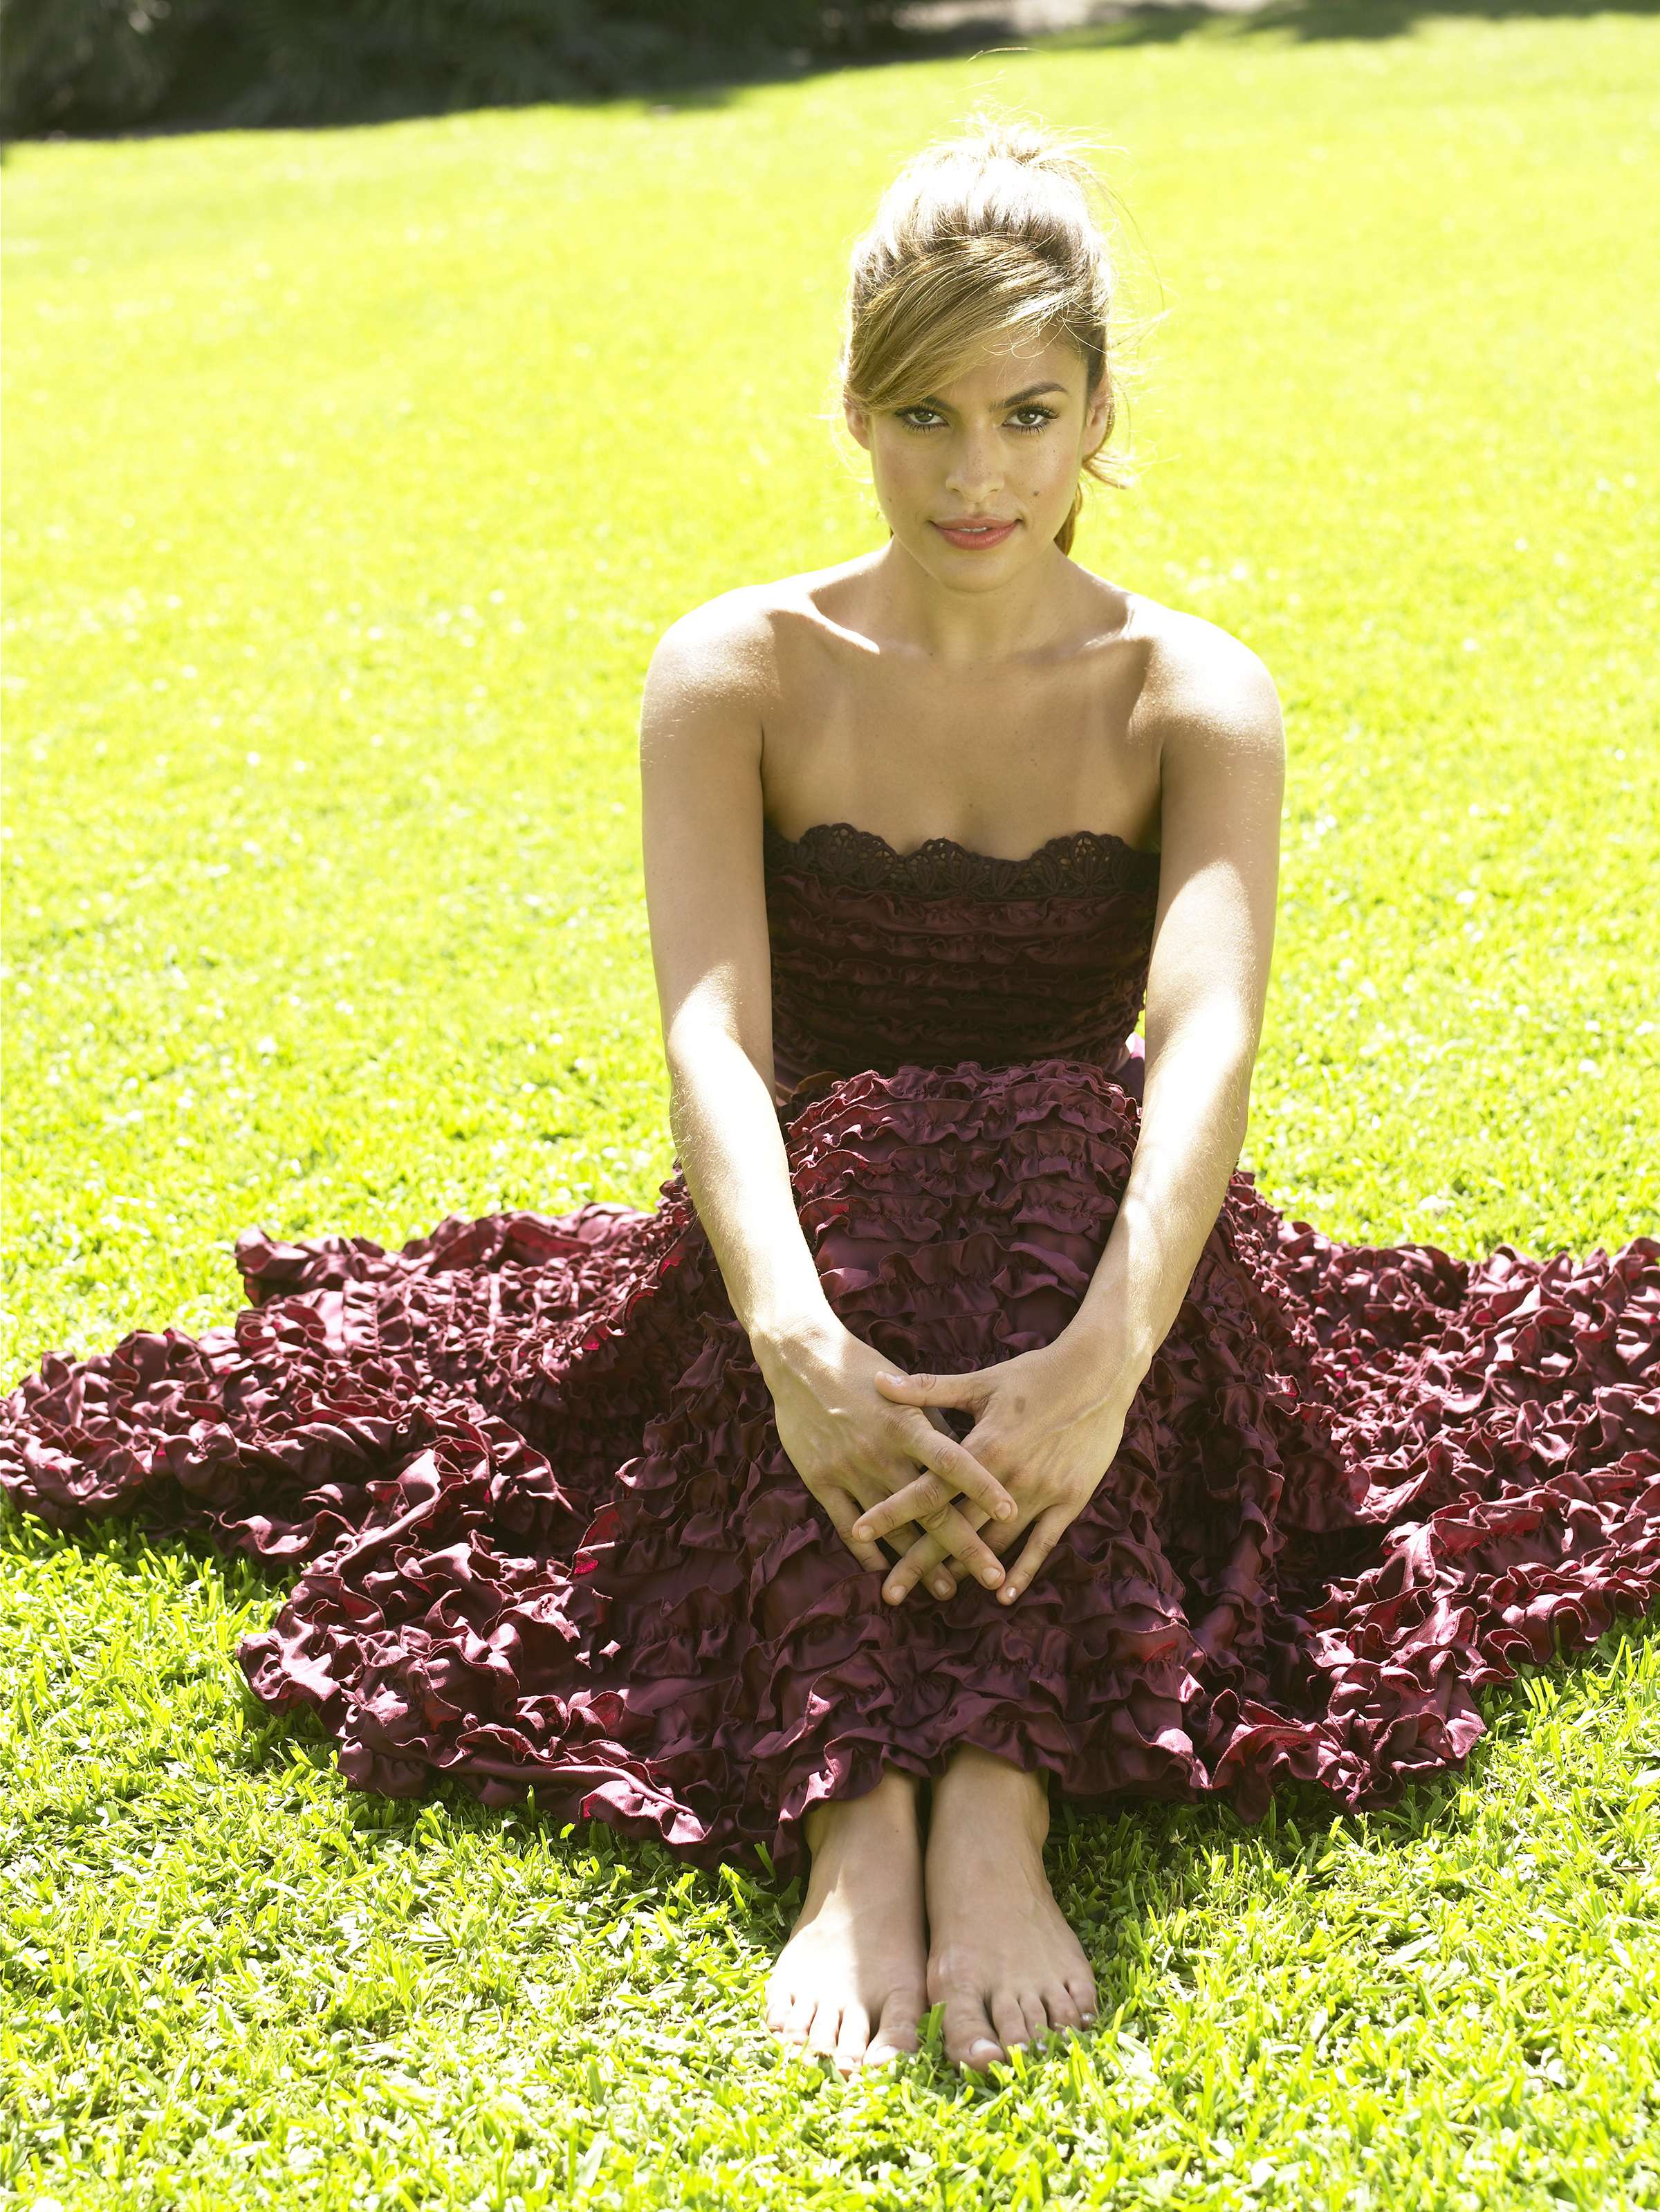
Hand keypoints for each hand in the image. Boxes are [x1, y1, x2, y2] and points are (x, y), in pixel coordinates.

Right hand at [754, 1314, 1019, 1597]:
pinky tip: (887, 1571)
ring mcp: (849, 1469)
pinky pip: (847, 1527)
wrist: (800, 1358)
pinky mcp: (820, 1481)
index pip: (953, 1460)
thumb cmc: (862, 1369)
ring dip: (919, 1562)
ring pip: (891, 1528)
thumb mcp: (904, 1389)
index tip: (1010, 1512)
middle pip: (929, 1507)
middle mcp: (880, 1451)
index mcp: (907, 1424)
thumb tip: (970, 1454)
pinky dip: (869, 1553)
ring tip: (946, 1589)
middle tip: (993, 1577)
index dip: (982, 1486)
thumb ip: (933, 1423)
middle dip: (963, 1545)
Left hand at [848, 1338, 1136, 1606]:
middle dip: (920, 1562)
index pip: (926, 1489)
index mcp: (981, 1448)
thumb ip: (926, 1391)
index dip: (891, 1512)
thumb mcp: (979, 1382)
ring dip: (966, 1570)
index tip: (859, 1533)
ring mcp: (1041, 1492)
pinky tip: (1002, 1593)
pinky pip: (1043, 1544)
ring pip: (996, 1543)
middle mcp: (1007, 1477)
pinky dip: (1023, 1571)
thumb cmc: (1033, 1374)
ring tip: (936, 1592)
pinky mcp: (1070, 1500)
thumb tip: (877, 1383)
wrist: (1099, 1372)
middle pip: (955, 1528)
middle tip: (890, 1593)